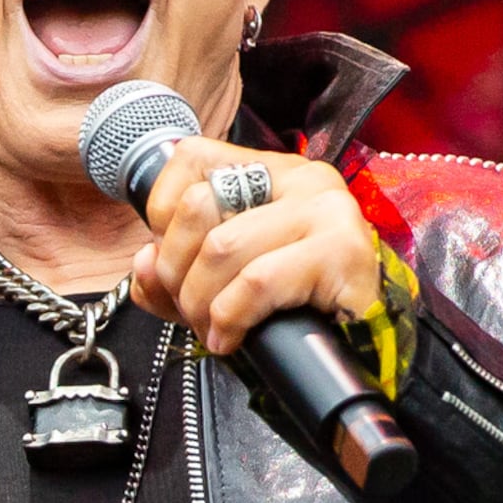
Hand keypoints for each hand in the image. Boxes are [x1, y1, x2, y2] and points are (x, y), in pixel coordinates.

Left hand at [126, 144, 382, 356]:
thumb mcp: (215, 282)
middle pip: (198, 206)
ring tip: (212, 329)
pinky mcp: (343, 251)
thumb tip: (144, 262)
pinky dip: (230, 317)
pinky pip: (258, 281)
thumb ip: (170, 271)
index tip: (172, 259)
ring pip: (222, 247)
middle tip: (190, 309)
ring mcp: (327, 210)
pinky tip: (232, 337)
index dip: (163, 213)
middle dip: (177, 272)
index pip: (191, 158)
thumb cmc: (288, 306)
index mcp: (269, 171)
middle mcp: (302, 178)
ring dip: (201, 303)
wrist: (358, 344)